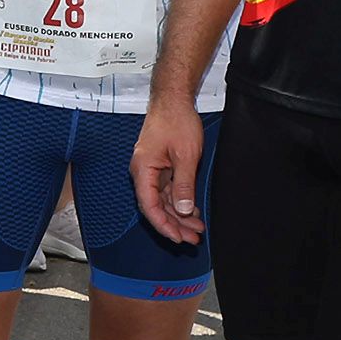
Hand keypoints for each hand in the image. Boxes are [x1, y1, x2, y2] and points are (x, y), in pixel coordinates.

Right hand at [132, 97, 209, 245]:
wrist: (173, 100)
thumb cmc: (176, 121)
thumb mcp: (186, 155)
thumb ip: (183, 185)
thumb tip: (182, 210)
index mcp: (143, 170)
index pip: (149, 206)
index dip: (164, 225)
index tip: (178, 238)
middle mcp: (143, 173)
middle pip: (156, 207)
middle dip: (175, 224)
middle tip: (193, 239)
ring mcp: (151, 171)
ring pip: (163, 201)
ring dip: (179, 215)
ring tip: (197, 229)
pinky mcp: (160, 167)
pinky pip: (167, 191)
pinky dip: (179, 202)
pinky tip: (192, 212)